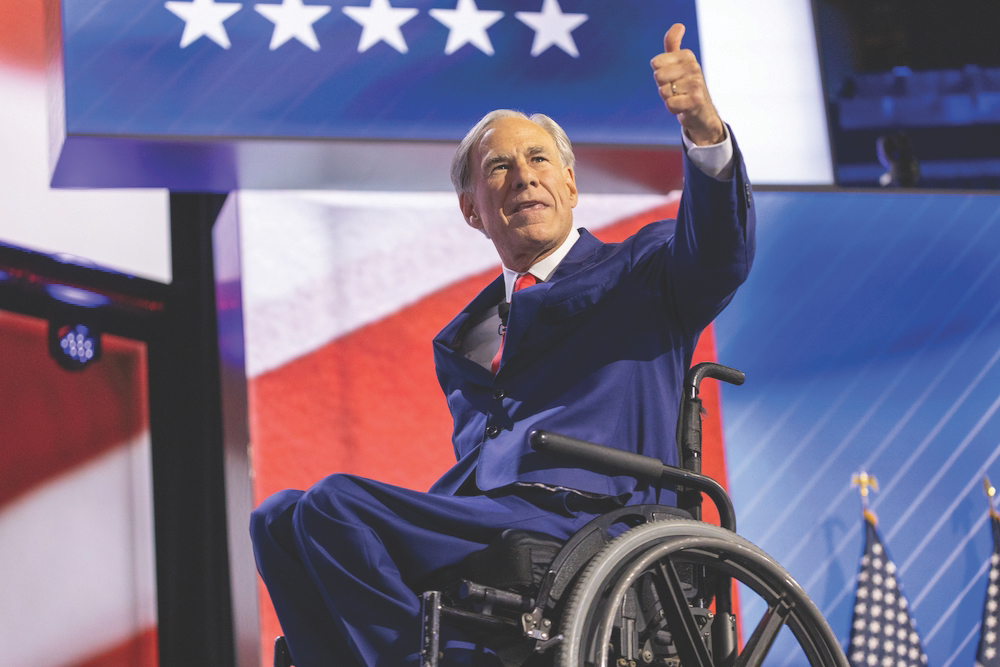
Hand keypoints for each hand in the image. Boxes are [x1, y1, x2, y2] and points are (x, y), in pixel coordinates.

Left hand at [650, 23, 724, 145]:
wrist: (701, 111)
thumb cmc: (685, 86)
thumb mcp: (678, 63)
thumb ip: (673, 44)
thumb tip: (679, 25)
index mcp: (687, 55)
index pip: (655, 63)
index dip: (659, 74)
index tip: (672, 78)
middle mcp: (694, 66)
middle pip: (658, 77)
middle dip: (663, 87)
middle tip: (676, 89)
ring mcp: (696, 83)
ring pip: (663, 92)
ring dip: (668, 98)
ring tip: (680, 97)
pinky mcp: (696, 100)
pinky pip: (670, 104)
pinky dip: (673, 108)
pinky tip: (683, 107)